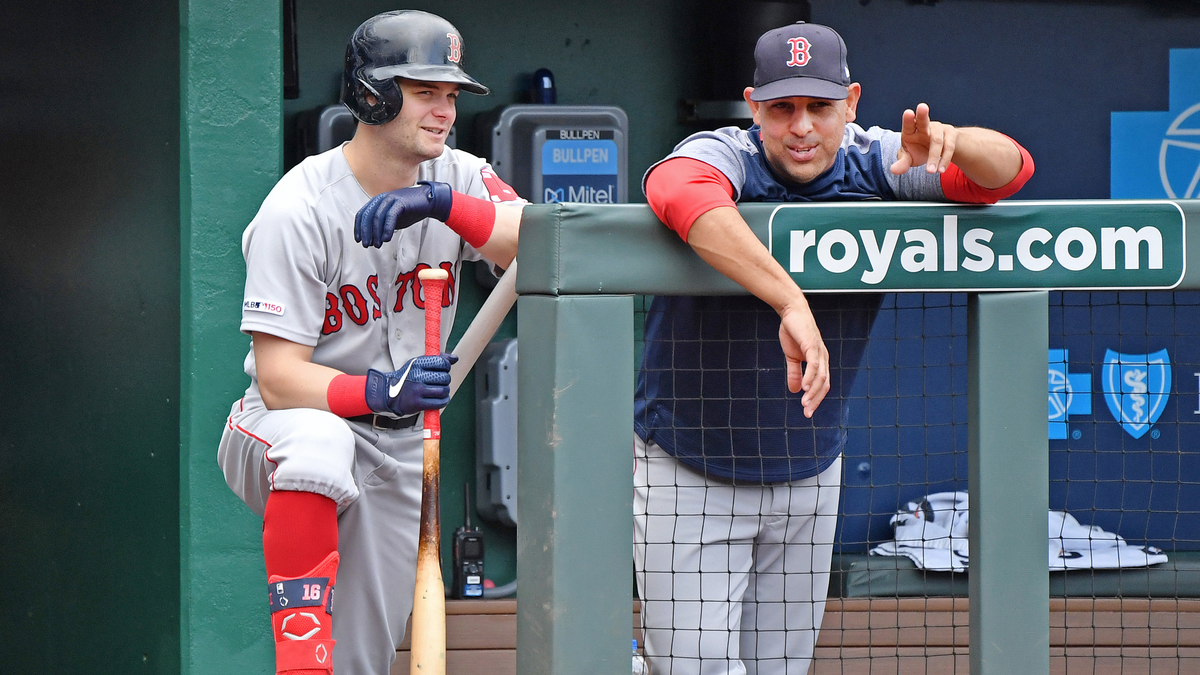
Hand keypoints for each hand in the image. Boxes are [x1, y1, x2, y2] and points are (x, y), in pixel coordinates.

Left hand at [355, 181, 452, 247]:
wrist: (429, 202)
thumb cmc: (411, 210)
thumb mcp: (393, 218)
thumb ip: (383, 224)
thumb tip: (374, 238)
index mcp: (378, 201)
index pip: (362, 214)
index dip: (358, 228)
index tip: (359, 239)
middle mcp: (382, 198)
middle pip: (368, 216)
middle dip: (365, 232)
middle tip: (367, 244)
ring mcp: (391, 199)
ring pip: (377, 217)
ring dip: (376, 233)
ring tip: (377, 244)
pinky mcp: (400, 202)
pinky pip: (390, 216)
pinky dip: (387, 228)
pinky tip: (387, 238)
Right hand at [364, 353, 458, 416]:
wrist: (387, 392)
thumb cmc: (407, 377)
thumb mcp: (417, 363)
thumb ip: (437, 359)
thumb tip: (455, 358)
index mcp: (417, 363)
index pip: (442, 362)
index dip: (446, 367)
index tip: (442, 370)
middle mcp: (417, 376)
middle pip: (445, 377)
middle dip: (445, 380)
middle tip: (438, 382)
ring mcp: (417, 390)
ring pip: (444, 390)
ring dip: (445, 391)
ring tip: (439, 391)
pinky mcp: (418, 404)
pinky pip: (440, 402)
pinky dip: (443, 401)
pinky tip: (439, 399)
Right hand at [778, 303, 828, 417]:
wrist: (791, 312)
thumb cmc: (793, 332)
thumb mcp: (792, 356)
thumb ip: (794, 373)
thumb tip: (795, 391)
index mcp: (820, 361)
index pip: (822, 385)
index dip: (815, 399)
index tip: (807, 412)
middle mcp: (823, 358)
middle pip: (824, 384)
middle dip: (816, 400)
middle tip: (807, 413)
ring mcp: (819, 352)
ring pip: (820, 377)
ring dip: (812, 392)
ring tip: (804, 403)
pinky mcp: (812, 345)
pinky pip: (813, 365)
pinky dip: (809, 377)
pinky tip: (803, 387)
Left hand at [890, 103, 958, 175]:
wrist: (939, 151)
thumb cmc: (919, 151)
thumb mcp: (909, 158)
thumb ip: (902, 163)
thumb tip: (894, 170)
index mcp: (910, 130)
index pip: (908, 124)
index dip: (908, 118)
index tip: (908, 112)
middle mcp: (925, 126)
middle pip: (923, 120)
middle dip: (922, 114)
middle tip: (922, 107)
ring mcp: (939, 129)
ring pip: (937, 140)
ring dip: (934, 156)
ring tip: (930, 171)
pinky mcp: (951, 135)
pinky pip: (949, 147)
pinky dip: (944, 160)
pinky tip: (940, 169)